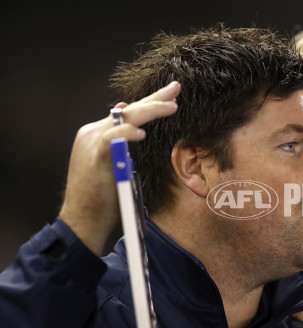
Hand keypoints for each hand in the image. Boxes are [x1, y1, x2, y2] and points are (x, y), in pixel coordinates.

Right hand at [59, 81, 179, 254]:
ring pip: (124, 119)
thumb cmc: (103, 198)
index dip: (150, 103)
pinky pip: (110, 140)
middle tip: (177, 88)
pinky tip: (142, 133)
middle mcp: (94, 132)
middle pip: (130, 110)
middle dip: (156, 98)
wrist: (82, 221)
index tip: (172, 95)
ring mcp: (91, 142)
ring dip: (150, 110)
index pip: (129, 113)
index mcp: (99, 134)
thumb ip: (124, 147)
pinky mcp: (93, 157)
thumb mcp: (116, 166)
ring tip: (172, 106)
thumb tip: (136, 128)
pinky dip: (125, 134)